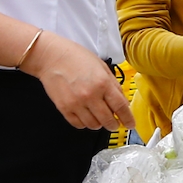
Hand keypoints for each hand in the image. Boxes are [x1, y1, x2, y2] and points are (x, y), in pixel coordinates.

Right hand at [20, 32, 134, 131]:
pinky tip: (87, 116)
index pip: (120, 106)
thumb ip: (113, 84)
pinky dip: (85, 124)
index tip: (131, 124)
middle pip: (107, 120)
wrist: (52, 57)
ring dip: (99, 124)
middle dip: (114, 125)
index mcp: (103, 83)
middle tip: (115, 124)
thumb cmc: (78, 58)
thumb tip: (121, 101)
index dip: (128, 118)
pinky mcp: (64, 108)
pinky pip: (78, 124)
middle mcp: (90, 96)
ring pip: (93, 125)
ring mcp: (76, 104)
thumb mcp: (102, 66)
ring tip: (99, 117)